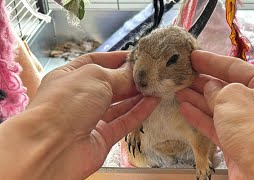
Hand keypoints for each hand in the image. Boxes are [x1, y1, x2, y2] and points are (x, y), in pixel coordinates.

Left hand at [0, 52, 158, 178]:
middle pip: (109, 84)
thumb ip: (119, 75)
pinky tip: (153, 102)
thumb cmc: (67, 102)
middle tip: (151, 72)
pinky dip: (139, 112)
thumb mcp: (95, 77)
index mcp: (69, 77)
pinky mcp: (102, 137)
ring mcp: (90, 118)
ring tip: (156, 85)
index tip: (137, 56)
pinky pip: (124, 122)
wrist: (53, 147)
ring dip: (137, 95)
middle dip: (130, 78)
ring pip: (119, 104)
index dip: (116, 58)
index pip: (95, 62)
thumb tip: (135, 72)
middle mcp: (79, 97)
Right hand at [176, 50, 253, 178]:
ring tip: (177, 89)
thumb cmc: (251, 123)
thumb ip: (215, 89)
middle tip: (181, 74)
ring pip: (218, 106)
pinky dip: (200, 116)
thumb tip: (208, 87)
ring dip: (197, 98)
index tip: (192, 56)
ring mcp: (247, 122)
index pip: (234, 66)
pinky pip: (215, 123)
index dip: (211, 61)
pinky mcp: (236, 140)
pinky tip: (184, 108)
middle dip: (202, 81)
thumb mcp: (230, 96)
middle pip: (225, 86)